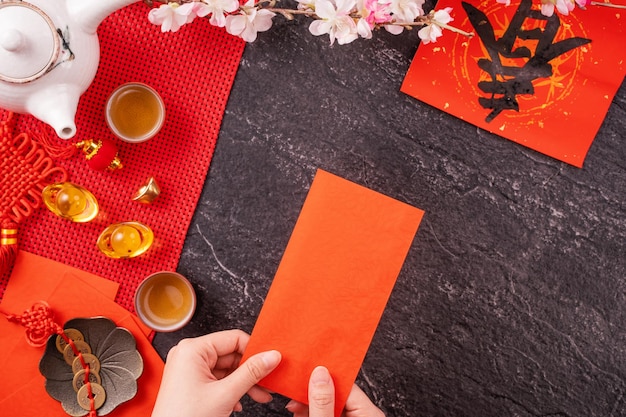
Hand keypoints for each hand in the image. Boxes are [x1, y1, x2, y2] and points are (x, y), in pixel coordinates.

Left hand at [151, 329, 280, 416]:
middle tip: (267, 382)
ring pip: (226, 369)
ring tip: (259, 394)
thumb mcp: (225, 394)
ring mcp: (188, 369)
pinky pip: (217, 379)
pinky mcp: (190, 382)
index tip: (269, 361)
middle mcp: (188, 355)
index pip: (233, 338)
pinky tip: (240, 401)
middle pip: (231, 354)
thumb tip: (270, 356)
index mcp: (192, 350)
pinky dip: (231, 389)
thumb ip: (251, 372)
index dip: (253, 351)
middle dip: (250, 371)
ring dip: (244, 382)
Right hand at [286, 366, 384, 416]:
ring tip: (294, 406)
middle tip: (294, 390)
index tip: (308, 367)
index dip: (325, 375)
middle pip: (335, 394)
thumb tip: (319, 375)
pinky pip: (326, 413)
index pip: (346, 385)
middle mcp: (362, 415)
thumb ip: (323, 403)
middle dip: (313, 393)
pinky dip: (311, 413)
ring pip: (328, 405)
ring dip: (309, 405)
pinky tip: (300, 412)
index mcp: (368, 414)